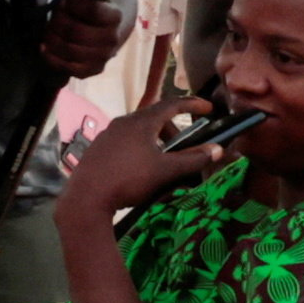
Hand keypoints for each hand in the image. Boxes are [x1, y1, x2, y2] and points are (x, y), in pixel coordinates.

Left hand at [34, 0, 132, 77]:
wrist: (120, 20)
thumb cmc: (103, 1)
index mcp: (116, 16)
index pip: (92, 11)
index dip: (73, 5)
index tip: (64, 1)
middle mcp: (113, 38)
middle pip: (77, 32)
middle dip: (58, 23)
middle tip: (51, 16)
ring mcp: (105, 56)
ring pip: (71, 51)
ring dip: (53, 39)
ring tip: (47, 29)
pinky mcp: (95, 69)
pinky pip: (71, 69)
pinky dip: (54, 59)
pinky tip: (43, 48)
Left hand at [54, 87, 237, 223]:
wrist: (86, 198)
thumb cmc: (129, 180)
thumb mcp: (165, 171)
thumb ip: (193, 160)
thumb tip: (218, 150)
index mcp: (141, 122)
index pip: (172, 104)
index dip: (193, 104)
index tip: (209, 108)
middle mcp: (123, 122)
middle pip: (154, 116)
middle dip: (173, 128)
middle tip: (185, 145)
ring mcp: (107, 134)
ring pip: (138, 129)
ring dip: (156, 139)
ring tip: (163, 159)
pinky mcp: (98, 148)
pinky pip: (124, 140)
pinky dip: (139, 147)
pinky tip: (139, 167)